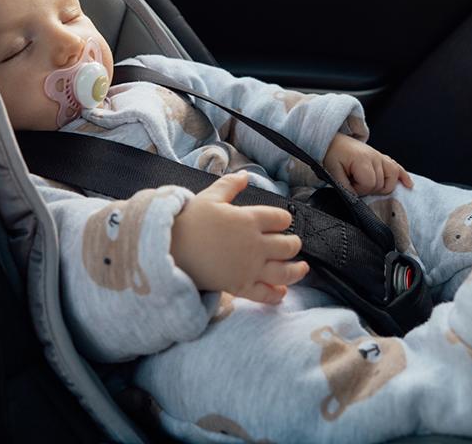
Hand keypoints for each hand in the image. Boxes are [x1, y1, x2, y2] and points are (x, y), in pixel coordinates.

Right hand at [171, 171, 309, 303]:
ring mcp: (249, 267)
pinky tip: (281, 292)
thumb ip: (231, 185)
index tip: (281, 222)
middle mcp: (255, 244)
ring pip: (285, 272)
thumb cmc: (189, 220)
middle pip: (289, 246)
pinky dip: (276, 295)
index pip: (281, 219)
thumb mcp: (210, 196)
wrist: (170, 248)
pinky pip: (265, 294)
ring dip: (297, 270)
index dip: (284, 219)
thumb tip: (245, 176)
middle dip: (293, 244)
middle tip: (292, 244)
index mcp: (249, 220)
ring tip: (302, 268)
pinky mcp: (240, 286)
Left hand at [322, 133, 413, 195]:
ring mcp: (380, 156)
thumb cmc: (332, 155)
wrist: (332, 141)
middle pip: (381, 183)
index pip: (370, 184)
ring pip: (392, 177)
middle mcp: (374, 157)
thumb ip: (344, 187)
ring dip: (384, 186)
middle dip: (368, 189)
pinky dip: (403, 176)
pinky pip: (397, 167)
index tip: (349, 185)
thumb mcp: (333, 171)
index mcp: (362, 160)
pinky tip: (408, 185)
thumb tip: (355, 199)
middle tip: (355, 183)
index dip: (359, 190)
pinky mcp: (382, 157)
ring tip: (371, 186)